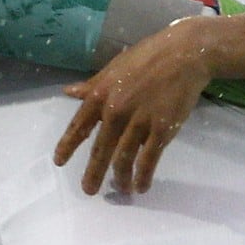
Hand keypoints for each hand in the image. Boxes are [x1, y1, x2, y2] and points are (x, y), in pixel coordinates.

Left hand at [54, 19, 217, 194]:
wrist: (185, 54)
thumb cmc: (148, 58)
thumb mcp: (114, 68)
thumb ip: (92, 85)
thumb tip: (68, 92)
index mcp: (101, 95)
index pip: (79, 125)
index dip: (68, 146)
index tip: (59, 162)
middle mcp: (116, 111)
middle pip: (100, 150)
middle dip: (94, 174)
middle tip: (88, 190)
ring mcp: (139, 122)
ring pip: (124, 159)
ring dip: (120, 178)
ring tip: (120, 190)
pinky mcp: (162, 129)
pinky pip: (148, 160)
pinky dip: (143, 176)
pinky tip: (141, 187)